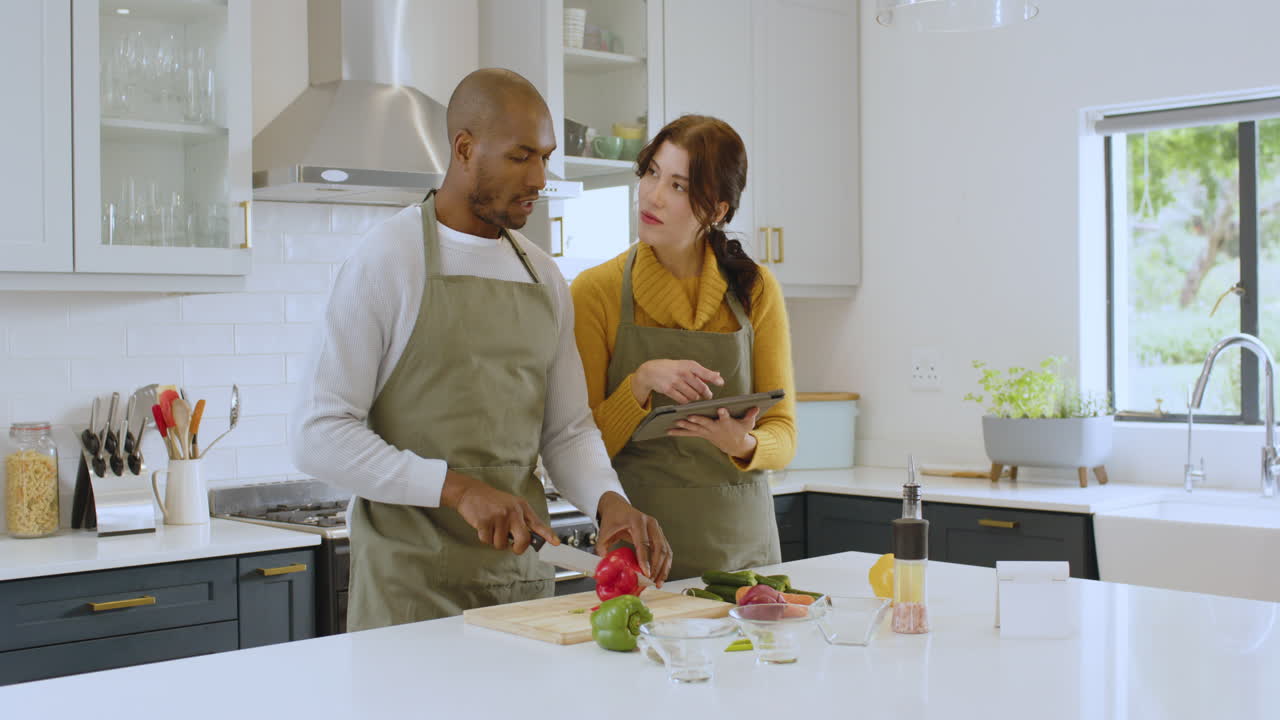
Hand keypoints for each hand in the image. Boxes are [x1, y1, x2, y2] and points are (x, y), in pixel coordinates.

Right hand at [440, 470, 556, 553]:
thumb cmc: (492, 502)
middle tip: (512, 546)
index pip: (538, 524)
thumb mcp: (511, 505)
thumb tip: (529, 540)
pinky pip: (488, 541)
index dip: (548, 535)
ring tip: (492, 527)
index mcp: (522, 507)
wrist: (470, 492)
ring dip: (495, 541)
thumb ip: (521, 520)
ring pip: (502, 544)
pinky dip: (484, 538)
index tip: (555, 543)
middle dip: (518, 548)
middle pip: (523, 540)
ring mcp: (499, 516)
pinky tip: (483, 526)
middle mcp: (513, 511)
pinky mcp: (485, 521)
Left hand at [594, 491, 671, 585]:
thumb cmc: (613, 518)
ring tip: (657, 582)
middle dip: (657, 567)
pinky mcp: (659, 535)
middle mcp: (650, 523)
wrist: (618, 507)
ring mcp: (657, 528)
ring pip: (666, 550)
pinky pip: (666, 551)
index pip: (643, 543)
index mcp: (637, 520)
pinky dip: (665, 564)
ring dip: (663, 568)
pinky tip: (660, 575)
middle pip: (659, 548)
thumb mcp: (604, 532)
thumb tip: (604, 564)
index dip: (645, 560)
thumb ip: (602, 547)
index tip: (646, 574)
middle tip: (650, 581)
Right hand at [633, 359, 723, 404]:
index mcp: (688, 365)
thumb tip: (718, 375)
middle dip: (706, 393)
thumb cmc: (671, 368)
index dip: (713, 378)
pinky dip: (686, 401)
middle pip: (700, 387)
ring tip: (695, 395)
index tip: (721, 383)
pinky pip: (682, 400)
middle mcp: (682, 372)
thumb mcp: (686, 365)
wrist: (651, 371)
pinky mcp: (668, 390)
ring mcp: (675, 381)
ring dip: (695, 397)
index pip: (704, 372)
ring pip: (692, 395)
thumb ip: (702, 372)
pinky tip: (686, 399)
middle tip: (708, 395)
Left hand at [668, 406, 759, 458]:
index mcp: (726, 423)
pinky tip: (667, 430)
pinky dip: (678, 432)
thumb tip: (756, 406)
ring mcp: (706, 432)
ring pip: (694, 428)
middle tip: (689, 416)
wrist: (734, 445)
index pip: (726, 418)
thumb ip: (751, 414)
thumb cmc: (741, 430)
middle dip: (698, 420)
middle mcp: (715, 428)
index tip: (722, 409)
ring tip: (674, 422)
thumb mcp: (748, 423)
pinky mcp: (701, 433)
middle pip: (706, 423)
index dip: (724, 414)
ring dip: (684, 426)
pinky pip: (688, 433)